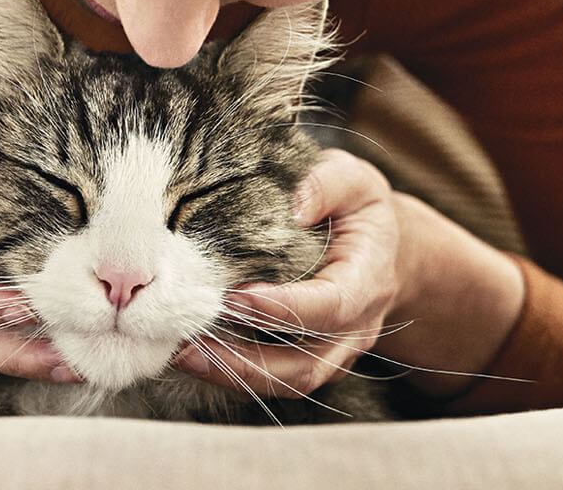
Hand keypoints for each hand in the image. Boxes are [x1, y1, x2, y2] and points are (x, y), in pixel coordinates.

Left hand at [174, 149, 403, 397]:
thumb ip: (329, 184)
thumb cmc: (359, 211)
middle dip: (245, 363)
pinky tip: (196, 356)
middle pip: (304, 365)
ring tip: (182, 357)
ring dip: (233, 376)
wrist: (380, 250)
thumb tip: (295, 206)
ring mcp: (334, 353)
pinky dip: (235, 376)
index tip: (236, 297)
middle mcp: (355, 330)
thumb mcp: (356, 181)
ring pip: (288, 382)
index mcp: (366, 283)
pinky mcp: (310, 361)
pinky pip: (275, 381)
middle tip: (189, 347)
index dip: (284, 307)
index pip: (329, 306)